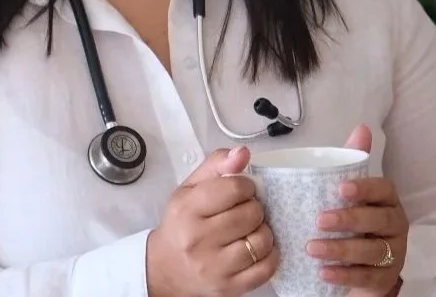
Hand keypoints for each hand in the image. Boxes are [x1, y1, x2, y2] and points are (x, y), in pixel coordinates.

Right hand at [146, 146, 278, 296]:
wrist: (166, 268)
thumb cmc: (182, 221)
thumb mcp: (191, 187)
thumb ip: (217, 164)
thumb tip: (243, 153)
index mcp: (188, 209)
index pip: (235, 188)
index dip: (246, 186)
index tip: (242, 190)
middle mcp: (198, 239)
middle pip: (251, 214)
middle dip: (254, 208)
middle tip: (244, 211)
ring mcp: (214, 267)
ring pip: (261, 241)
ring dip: (263, 231)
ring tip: (250, 230)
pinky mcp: (228, 287)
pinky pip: (266, 268)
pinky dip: (269, 255)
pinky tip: (257, 248)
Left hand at [307, 125, 407, 295]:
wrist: (362, 266)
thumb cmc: (354, 223)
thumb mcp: (351, 194)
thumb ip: (352, 163)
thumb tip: (362, 128)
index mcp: (387, 201)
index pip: (384, 189)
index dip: (366, 188)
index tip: (341, 187)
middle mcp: (395, 226)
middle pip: (378, 221)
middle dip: (349, 219)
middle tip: (320, 220)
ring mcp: (393, 254)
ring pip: (372, 252)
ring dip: (341, 249)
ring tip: (312, 248)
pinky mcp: (384, 279)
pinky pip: (367, 278)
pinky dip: (344, 275)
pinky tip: (322, 272)